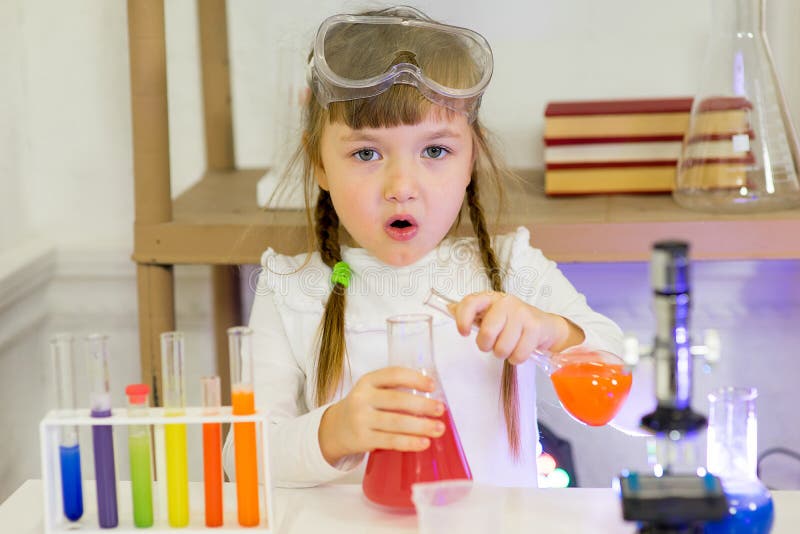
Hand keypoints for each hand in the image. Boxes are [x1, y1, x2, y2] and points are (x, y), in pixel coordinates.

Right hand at [318, 366, 445, 465]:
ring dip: (421, 426)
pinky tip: (423, 443)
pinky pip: (390, 441)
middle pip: (397, 400)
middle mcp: (362, 398)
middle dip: (422, 405)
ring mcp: (361, 419)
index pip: (393, 374)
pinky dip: (409, 442)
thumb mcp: (371, 391)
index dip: (414, 378)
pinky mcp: (363, 439)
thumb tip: (430, 396)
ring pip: (396, 423)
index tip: (432, 386)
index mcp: (368, 381)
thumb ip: (394, 389)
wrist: (335, 429)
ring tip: (438, 428)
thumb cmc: (363, 407)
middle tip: (440, 410)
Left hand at [449, 291, 583, 364]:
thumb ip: (471, 314)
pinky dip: (517, 358)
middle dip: (487, 346)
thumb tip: (448, 308)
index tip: (463, 333)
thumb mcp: (491, 315)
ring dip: (503, 354)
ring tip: (509, 346)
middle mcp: (506, 302)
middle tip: (492, 344)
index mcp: (491, 299)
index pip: (471, 302)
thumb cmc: (512, 323)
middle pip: (487, 332)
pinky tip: (520, 349)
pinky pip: (518, 355)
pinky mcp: (535, 328)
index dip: (463, 319)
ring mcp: (522, 314)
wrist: (546, 326)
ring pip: (502, 348)